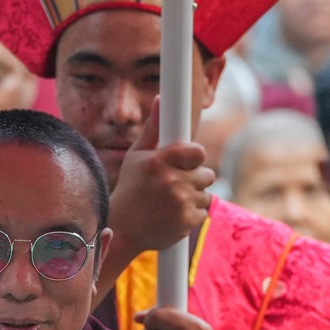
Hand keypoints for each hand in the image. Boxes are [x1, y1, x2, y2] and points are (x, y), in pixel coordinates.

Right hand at [105, 98, 213, 260]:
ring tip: (172, 201)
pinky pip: (203, 212)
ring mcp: (180, 202)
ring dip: (194, 197)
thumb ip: (153, 129)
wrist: (122, 230)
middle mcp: (171, 180)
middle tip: (176, 185)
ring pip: (206, 194)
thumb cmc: (130, 189)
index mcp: (159, 161)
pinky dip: (192, 214)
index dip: (195, 158)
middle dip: (195, 179)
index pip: (199, 152)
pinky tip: (174, 214)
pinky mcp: (186, 221)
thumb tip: (159, 99)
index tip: (187, 163)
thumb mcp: (136, 157)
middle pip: (207, 174)